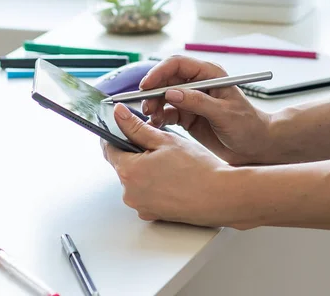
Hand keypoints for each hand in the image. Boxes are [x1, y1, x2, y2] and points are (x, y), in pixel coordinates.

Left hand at [101, 103, 240, 226]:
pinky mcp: (153, 215)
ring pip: (136, 180)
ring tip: (172, 165)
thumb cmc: (198, 170)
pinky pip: (147, 195)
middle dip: (136, 153)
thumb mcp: (165, 140)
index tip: (128, 130)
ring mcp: (141, 207)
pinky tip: (174, 180)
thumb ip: (136, 127)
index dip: (117, 135)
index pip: (109, 148)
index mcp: (129, 171)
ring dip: (146, 170)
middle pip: (123, 165)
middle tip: (160, 147)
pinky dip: (156, 186)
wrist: (221, 197)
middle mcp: (130, 193)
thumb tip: (118, 113)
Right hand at [139, 56, 272, 164]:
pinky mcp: (188, 116)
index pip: (178, 65)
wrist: (256, 147)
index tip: (146, 86)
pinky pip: (168, 113)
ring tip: (152, 117)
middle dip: (153, 92)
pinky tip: (157, 125)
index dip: (159, 73)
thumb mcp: (225, 114)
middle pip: (166, 81)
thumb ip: (198, 102)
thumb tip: (171, 93)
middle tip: (146, 107)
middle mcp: (198, 85)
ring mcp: (192, 101)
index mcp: (210, 75)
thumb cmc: (248, 126)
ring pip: (164, 97)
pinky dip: (159, 118)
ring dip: (154, 106)